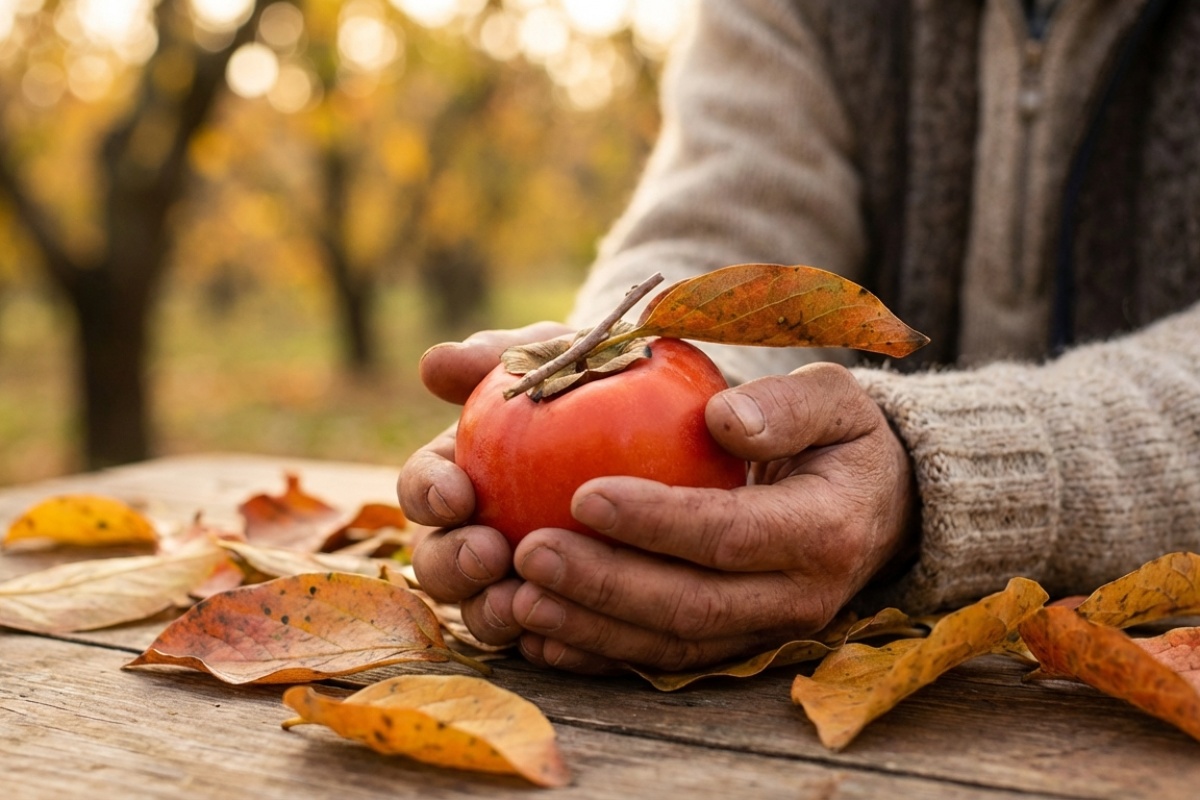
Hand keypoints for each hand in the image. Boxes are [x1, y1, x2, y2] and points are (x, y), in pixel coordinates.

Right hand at [399, 322, 570, 643]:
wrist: (669, 424)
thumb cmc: (597, 380)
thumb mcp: (559, 355)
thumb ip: (502, 356)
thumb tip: (435, 363)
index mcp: (459, 475)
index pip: (423, 489)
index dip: (427, 495)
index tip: (456, 494)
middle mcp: (474, 535)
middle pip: (439, 564)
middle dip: (452, 565)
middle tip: (490, 554)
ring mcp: (514, 582)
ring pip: (484, 612)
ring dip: (493, 611)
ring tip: (524, 602)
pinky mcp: (563, 617)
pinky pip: (549, 640)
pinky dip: (552, 640)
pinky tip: (573, 634)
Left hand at [503, 362, 916, 672]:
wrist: (876, 509)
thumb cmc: (840, 440)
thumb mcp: (835, 402)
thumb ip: (787, 405)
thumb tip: (725, 418)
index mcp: (822, 531)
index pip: (730, 533)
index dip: (657, 522)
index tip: (584, 495)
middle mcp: (796, 598)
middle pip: (690, 605)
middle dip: (603, 585)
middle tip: (529, 553)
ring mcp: (762, 633)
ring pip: (668, 645)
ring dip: (588, 628)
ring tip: (515, 599)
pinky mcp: (732, 648)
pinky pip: (660, 660)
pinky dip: (596, 655)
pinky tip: (538, 636)